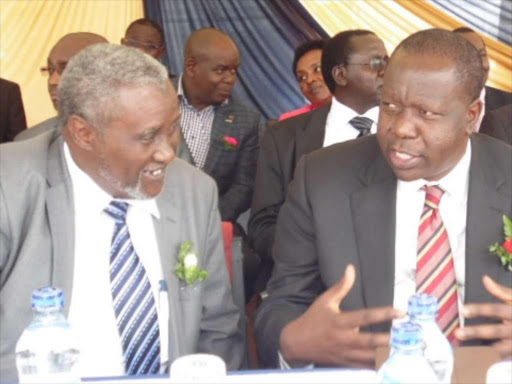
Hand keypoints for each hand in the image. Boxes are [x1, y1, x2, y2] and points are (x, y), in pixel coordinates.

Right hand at [279, 264, 404, 367]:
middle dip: (390, 340)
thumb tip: (351, 268)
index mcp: (339, 322)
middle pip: (370, 341)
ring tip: (405, 351)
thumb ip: (341, 286)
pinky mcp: (345, 364)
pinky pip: (364, 367)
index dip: (383, 314)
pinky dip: (378, 366)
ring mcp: (345, 354)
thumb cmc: (313, 319)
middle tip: (408, 337)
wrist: (296, 343)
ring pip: (370, 357)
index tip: (400, 311)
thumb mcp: (325, 300)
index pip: (365, 317)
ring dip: (387, 355)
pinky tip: (392, 363)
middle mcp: (344, 339)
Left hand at [455, 275, 511, 358]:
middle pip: (496, 330)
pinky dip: (499, 359)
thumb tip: (485, 279)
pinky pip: (509, 358)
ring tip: (470, 350)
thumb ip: (501, 291)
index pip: (495, 310)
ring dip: (486, 349)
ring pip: (503, 348)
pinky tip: (486, 359)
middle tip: (458, 333)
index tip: (463, 310)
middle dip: (476, 332)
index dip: (479, 310)